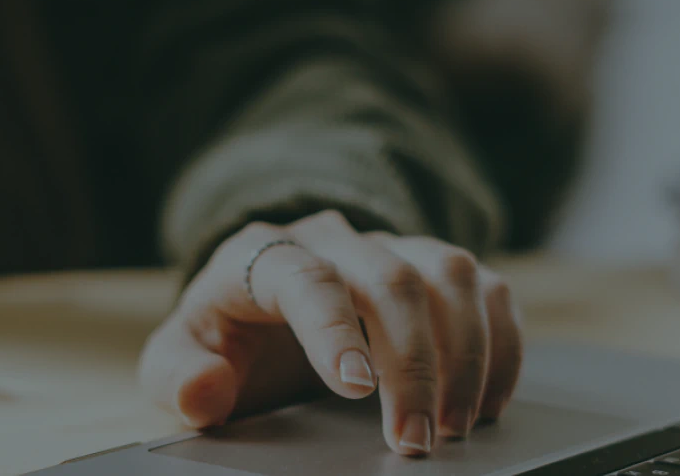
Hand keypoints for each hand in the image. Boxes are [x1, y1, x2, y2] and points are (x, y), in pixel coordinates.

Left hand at [139, 211, 522, 455]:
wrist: (259, 310)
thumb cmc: (224, 340)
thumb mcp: (180, 360)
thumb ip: (178, 376)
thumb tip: (204, 390)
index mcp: (262, 256)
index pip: (306, 277)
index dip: (334, 330)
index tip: (356, 389)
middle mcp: (333, 239)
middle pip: (391, 278)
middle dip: (412, 364)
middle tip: (416, 439)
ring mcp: (391, 247)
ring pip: (451, 272)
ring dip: (466, 353)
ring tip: (456, 426)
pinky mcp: (434, 269)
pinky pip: (487, 289)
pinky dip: (501, 344)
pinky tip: (490, 403)